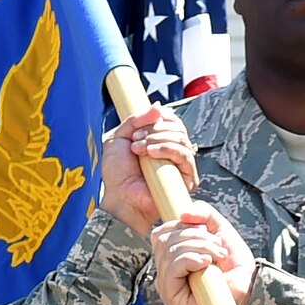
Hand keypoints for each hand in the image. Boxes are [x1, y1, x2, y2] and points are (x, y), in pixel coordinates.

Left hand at [100, 106, 197, 236]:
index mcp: (159, 140)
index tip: (139, 125)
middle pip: (176, 126)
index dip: (159, 116)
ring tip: (138, 149)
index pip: (170, 119)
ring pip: (181, 138)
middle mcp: (172, 151)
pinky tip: (150, 153)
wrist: (120, 198)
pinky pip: (185, 155)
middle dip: (153, 129)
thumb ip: (135, 119)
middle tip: (135, 140)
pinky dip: (167, 148)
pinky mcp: (187, 177)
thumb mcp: (118, 138)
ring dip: (157, 139)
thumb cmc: (117, 174)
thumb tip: (158, 106)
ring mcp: (180, 164)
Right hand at [151, 205, 256, 304]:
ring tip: (217, 256)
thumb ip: (202, 212)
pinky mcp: (172, 298)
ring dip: (199, 248)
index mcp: (170, 256)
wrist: (249, 284)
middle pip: (163, 241)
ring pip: (169, 253)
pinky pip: (172, 268)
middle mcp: (164, 272)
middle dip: (196, 237)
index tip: (206, 232)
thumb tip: (183, 214)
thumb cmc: (234, 261)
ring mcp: (166, 286)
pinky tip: (206, 263)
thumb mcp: (218, 227)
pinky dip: (190, 259)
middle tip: (218, 247)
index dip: (182, 226)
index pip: (160, 234)